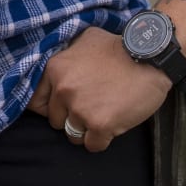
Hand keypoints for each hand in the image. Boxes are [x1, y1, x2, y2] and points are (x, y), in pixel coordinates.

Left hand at [26, 28, 168, 152]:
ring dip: (86, 131)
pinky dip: (102, 140)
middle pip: (56, 122)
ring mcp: (81, 109)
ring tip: (103, 116)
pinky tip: (113, 125)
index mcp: (55, 69)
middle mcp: (63, 90)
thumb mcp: (85, 40)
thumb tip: (58, 69)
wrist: (151, 57)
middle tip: (91, 109)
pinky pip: (92, 145)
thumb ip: (67, 55)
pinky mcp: (100, 125)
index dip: (49, 107)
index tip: (62, 108)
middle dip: (71, 118)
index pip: (34, 102)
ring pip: (73, 135)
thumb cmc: (120, 47)